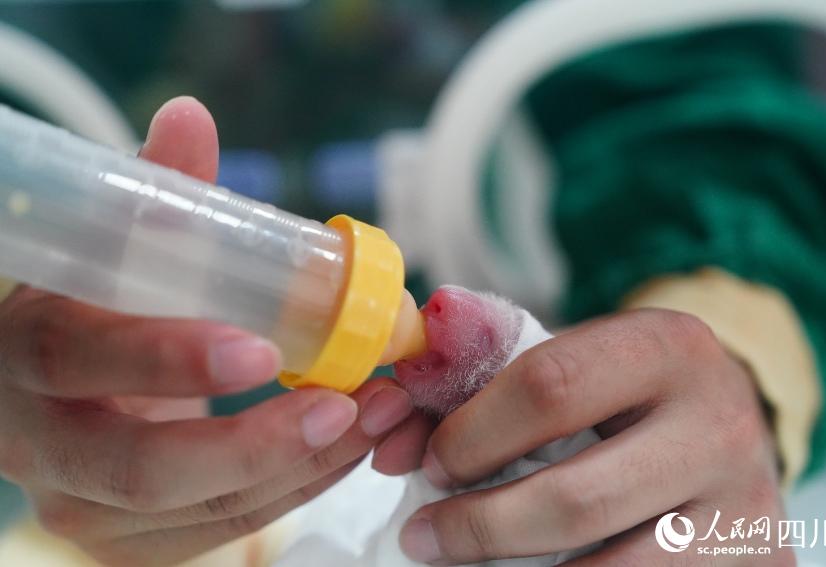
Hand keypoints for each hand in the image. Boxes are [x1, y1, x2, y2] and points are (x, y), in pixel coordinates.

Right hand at [0, 97, 416, 565]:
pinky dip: (295, 490)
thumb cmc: (96, 309)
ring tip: (379, 415)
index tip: (263, 349)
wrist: (64, 394)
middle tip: (348, 405)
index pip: (79, 357)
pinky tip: (349, 446)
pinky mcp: (130, 541)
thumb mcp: (113, 252)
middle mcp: (43, 443)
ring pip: (197, 511)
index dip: (165, 358)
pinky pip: (220, 530)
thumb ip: (155, 193)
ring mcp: (86, 506)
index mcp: (27, 351)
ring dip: (302, 467)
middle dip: (256, 443)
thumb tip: (189, 115)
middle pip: (141, 468)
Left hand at [396, 308, 791, 565]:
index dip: (472, 434)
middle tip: (425, 534)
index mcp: (666, 347)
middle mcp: (718, 425)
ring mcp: (741, 507)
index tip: (430, 465)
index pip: (550, 386)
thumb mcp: (576, 361)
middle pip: (574, 498)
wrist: (725, 427)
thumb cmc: (625, 394)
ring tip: (462, 561)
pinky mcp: (752, 564)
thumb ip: (481, 378)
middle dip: (479, 525)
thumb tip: (388, 431)